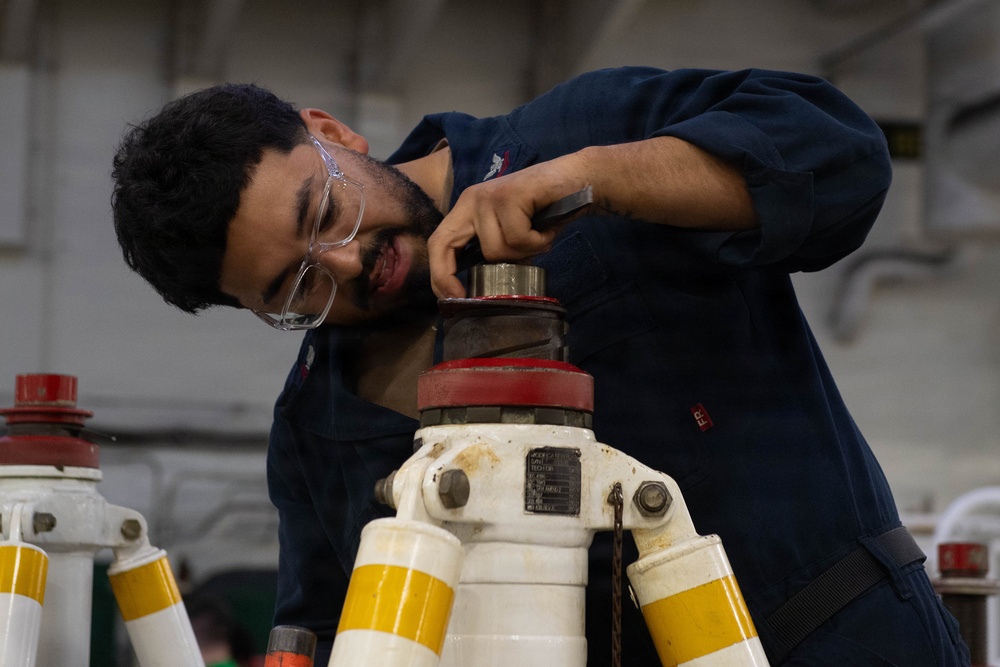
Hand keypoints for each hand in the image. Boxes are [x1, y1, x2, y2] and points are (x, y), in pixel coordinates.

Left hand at [427, 155, 589, 298]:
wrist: (579, 179)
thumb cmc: (547, 210)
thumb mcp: (513, 233)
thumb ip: (496, 252)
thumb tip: (485, 290)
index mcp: (468, 209)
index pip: (440, 242)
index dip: (439, 273)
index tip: (449, 298)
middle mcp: (473, 200)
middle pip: (445, 243)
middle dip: (448, 276)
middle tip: (467, 297)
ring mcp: (490, 196)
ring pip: (494, 250)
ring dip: (523, 254)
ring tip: (538, 239)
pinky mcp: (510, 195)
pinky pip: (518, 239)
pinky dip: (538, 243)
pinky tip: (546, 230)